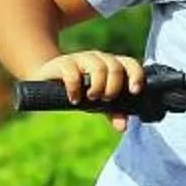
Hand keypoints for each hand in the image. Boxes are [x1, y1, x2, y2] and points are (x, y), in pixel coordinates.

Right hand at [32, 51, 146, 103]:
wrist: (49, 82)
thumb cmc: (81, 91)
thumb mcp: (99, 103)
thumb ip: (114, 112)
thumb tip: (123, 126)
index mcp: (113, 65)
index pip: (130, 64)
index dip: (136, 75)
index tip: (134, 91)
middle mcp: (99, 59)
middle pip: (115, 67)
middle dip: (113, 86)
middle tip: (105, 99)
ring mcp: (81, 58)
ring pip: (98, 67)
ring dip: (98, 86)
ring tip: (91, 98)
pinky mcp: (63, 63)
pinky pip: (72, 72)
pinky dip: (75, 87)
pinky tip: (74, 99)